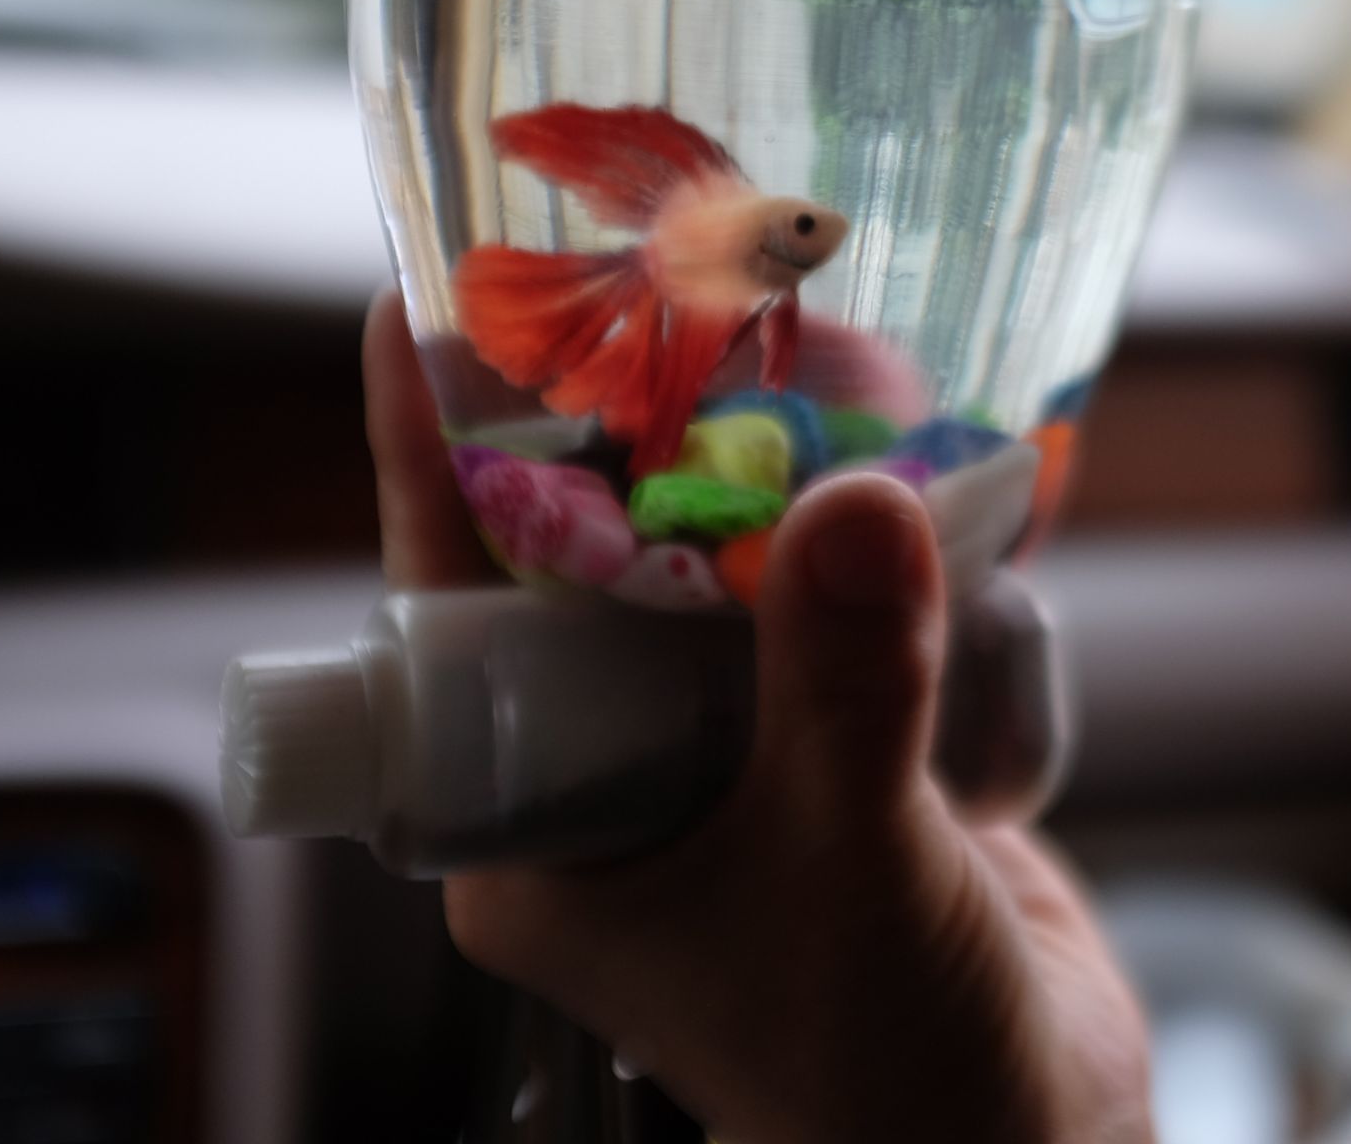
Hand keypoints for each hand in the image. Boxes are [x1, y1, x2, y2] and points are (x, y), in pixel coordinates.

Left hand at [365, 292, 1154, 1143]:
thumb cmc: (885, 1069)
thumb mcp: (846, 870)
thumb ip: (843, 687)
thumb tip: (852, 501)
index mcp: (541, 831)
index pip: (456, 614)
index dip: (440, 463)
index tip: (415, 309)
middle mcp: (624, 784)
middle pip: (597, 566)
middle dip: (636, 435)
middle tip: (664, 285)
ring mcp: (744, 764)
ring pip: (733, 575)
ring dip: (782, 473)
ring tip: (818, 341)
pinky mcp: (858, 753)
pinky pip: (851, 612)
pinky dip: (893, 537)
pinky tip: (935, 456)